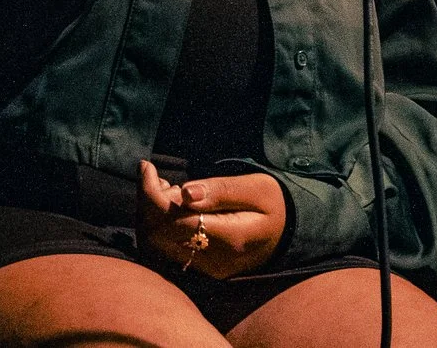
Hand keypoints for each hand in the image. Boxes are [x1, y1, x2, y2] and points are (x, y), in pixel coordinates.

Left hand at [139, 160, 285, 278]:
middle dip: (146, 202)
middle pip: (158, 235)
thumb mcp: (257, 188)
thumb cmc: (275, 203)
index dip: (150, 194)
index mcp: (230, 238)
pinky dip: (158, 226)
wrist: (290, 233)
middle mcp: (214, 260)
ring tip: (164, 188)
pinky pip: (166, 250)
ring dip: (150, 215)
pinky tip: (171, 206)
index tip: (146, 166)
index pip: (173, 220)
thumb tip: (185, 193)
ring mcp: (206, 269)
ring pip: (156, 246)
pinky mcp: (201, 269)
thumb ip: (221, 191)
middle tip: (155, 175)